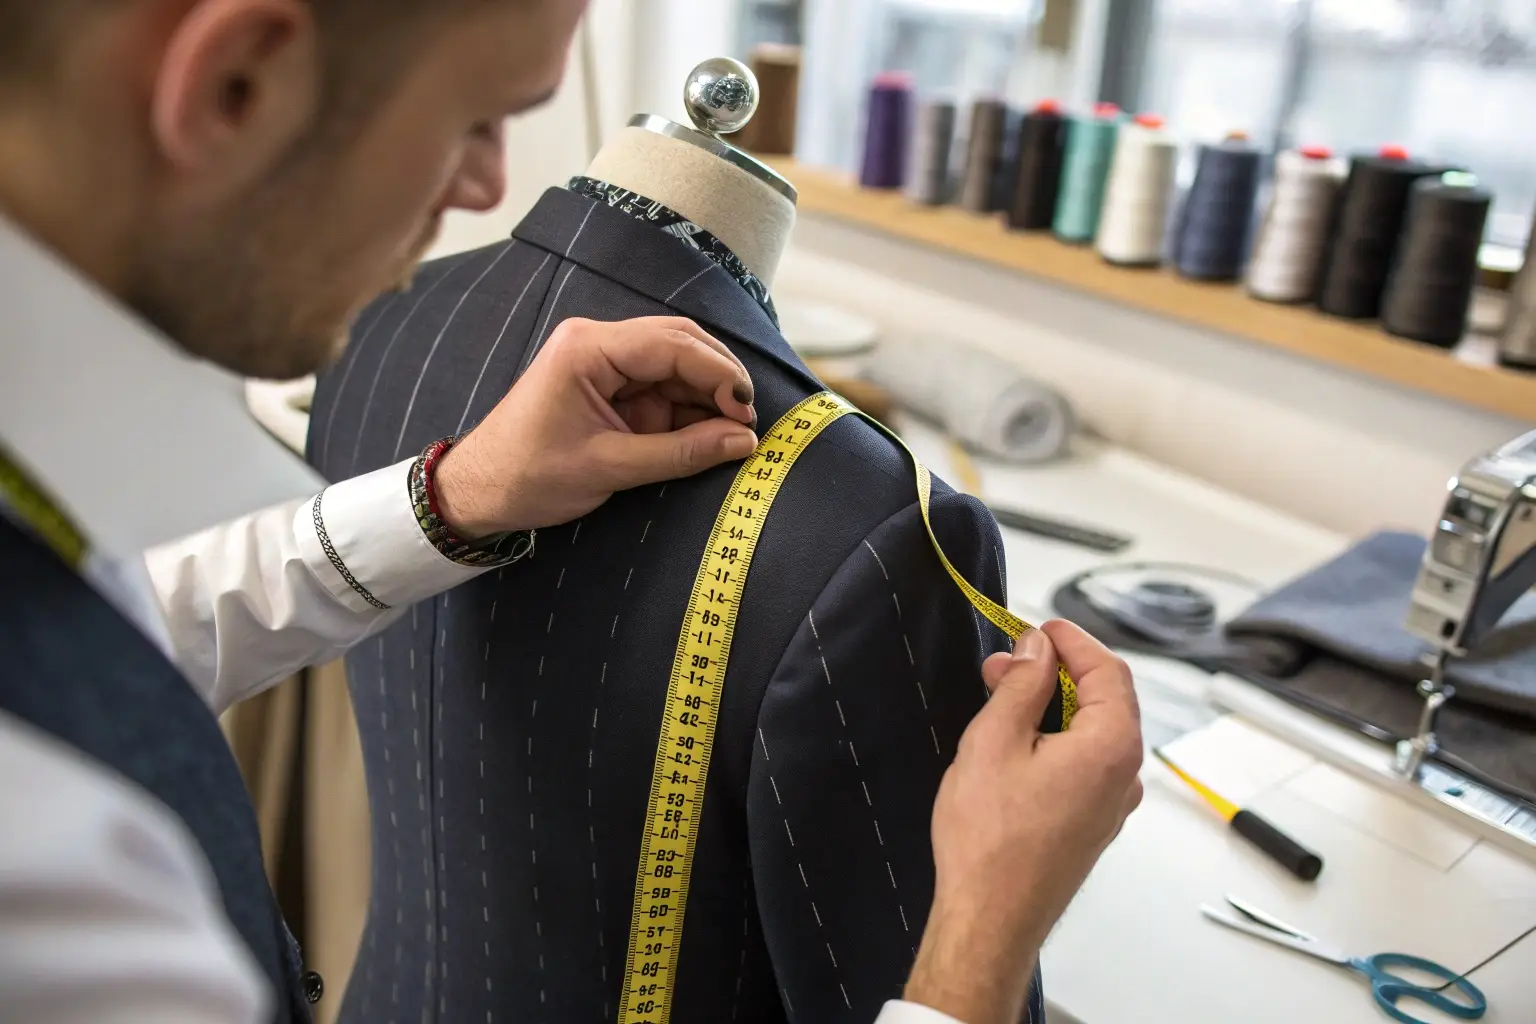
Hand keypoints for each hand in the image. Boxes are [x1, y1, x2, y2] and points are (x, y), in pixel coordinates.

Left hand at [433, 316, 758, 535]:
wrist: (479, 491)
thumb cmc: (528, 476)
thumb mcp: (609, 468)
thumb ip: (681, 453)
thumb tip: (743, 443)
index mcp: (588, 347)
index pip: (672, 344)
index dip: (719, 373)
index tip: (747, 411)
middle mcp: (599, 343)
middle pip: (680, 344)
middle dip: (720, 379)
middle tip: (748, 422)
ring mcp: (607, 364)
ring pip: (677, 366)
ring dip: (709, 397)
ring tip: (735, 434)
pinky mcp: (612, 389)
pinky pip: (663, 390)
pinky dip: (690, 411)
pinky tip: (711, 435)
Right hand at [907, 621, 1143, 1023]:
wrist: (990, 918)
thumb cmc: (989, 835)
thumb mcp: (995, 740)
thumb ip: (1023, 685)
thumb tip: (1039, 649)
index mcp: (1111, 746)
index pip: (1107, 670)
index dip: (1072, 640)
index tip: (1038, 627)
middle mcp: (1125, 774)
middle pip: (1105, 699)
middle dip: (1057, 671)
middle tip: (1004, 664)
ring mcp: (1112, 803)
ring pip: (1092, 732)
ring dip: (1053, 705)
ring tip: (1000, 699)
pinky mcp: (1093, 823)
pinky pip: (1085, 763)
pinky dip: (1056, 738)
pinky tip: (1015, 741)